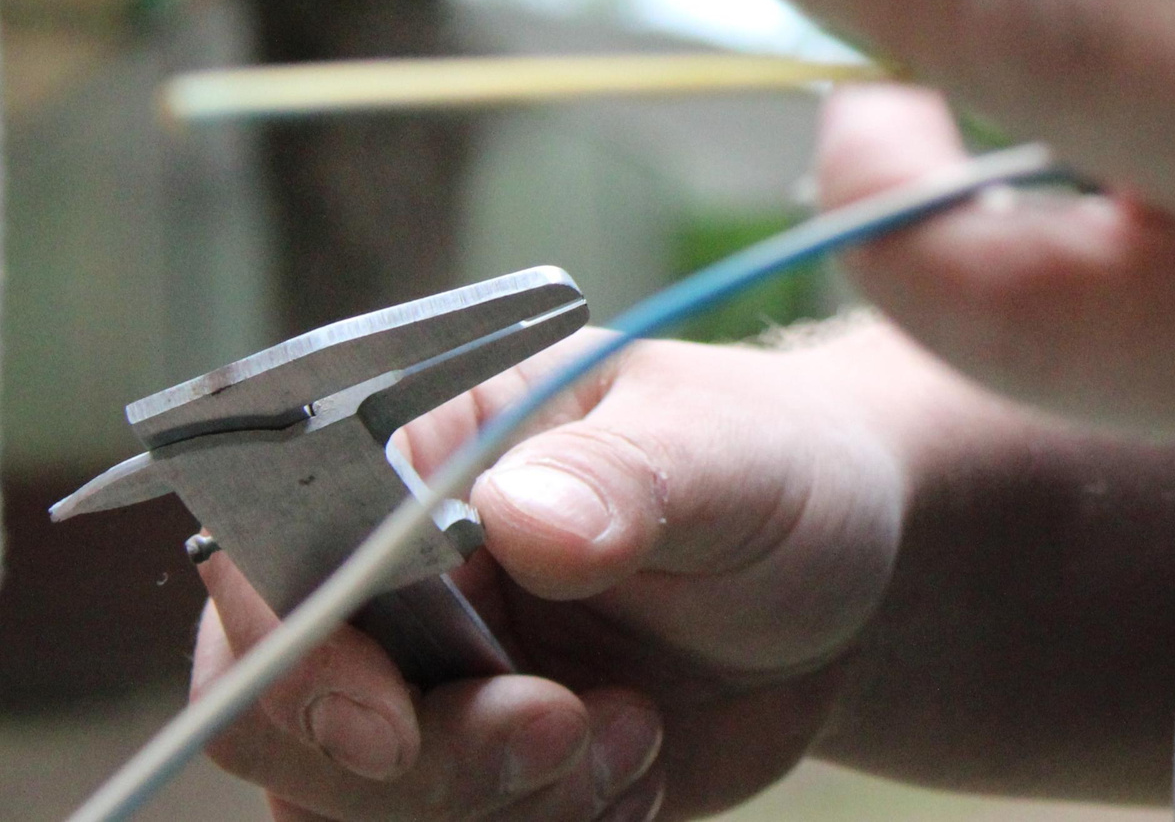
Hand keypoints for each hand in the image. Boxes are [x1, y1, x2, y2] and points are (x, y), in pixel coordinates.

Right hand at [191, 325, 912, 819]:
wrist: (844, 582)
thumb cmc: (776, 473)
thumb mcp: (727, 458)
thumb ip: (629, 482)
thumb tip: (524, 516)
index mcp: (414, 447)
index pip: (271, 558)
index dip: (299, 657)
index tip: (397, 719)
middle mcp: (387, 572)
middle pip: (286, 714)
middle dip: (429, 758)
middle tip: (570, 727)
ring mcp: (421, 679)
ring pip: (354, 805)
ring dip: (498, 804)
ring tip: (635, 733)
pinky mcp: (469, 773)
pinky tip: (637, 771)